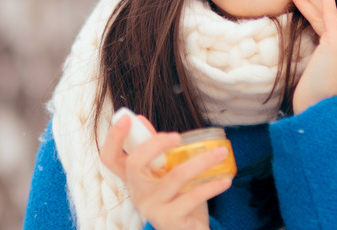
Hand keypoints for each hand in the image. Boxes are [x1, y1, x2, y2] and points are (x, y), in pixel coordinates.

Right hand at [100, 115, 231, 229]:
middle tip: (177, 136)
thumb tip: (141, 119)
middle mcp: (137, 193)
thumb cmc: (178, 197)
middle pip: (134, 164)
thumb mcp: (165, 172)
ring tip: (221, 153)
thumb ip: (155, 149)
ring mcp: (151, 207)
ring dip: (201, 161)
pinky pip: (192, 197)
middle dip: (155, 144)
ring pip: (175, 177)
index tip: (125, 118)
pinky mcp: (169, 219)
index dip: (113, 138)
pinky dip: (212, 186)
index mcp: (133, 178)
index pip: (110, 158)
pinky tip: (225, 180)